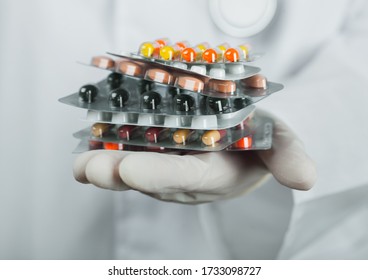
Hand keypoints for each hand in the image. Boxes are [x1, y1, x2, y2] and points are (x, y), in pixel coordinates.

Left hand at [73, 110, 316, 202]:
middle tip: (91, 168)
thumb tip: (307, 180)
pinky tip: (89, 140)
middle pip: (145, 177)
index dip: (156, 175)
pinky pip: (122, 150)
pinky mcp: (148, 151)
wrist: (241, 136)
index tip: (128, 170)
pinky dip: (104, 146)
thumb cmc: (258, 137)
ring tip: (82, 160)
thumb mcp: (279, 142)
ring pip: (128, 166)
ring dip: (103, 162)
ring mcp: (161, 164)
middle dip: (117, 174)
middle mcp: (180, 176)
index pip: (182, 178)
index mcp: (209, 175)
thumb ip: (289, 158)